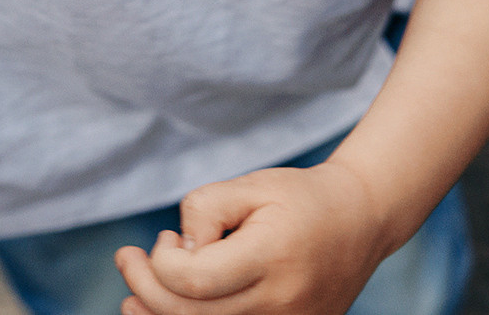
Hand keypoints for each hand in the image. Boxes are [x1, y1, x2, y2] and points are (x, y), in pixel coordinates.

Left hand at [114, 161, 389, 314]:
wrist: (360, 223)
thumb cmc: (298, 199)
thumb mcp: (249, 185)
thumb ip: (205, 210)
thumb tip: (178, 252)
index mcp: (272, 258)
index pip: (193, 280)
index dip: (161, 261)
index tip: (167, 236)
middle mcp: (281, 304)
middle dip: (145, 288)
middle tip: (128, 259)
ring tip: (133, 295)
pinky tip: (161, 311)